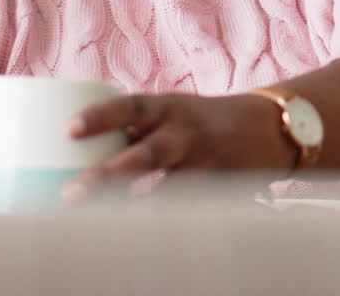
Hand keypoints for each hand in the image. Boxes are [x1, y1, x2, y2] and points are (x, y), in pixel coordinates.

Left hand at [60, 93, 293, 202]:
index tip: (69, 129)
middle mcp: (186, 134)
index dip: (100, 117)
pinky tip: (140, 233)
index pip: (131, 107)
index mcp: (169, 108)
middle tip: (71, 192)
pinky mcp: (220, 190)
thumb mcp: (171, 112)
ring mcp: (205, 164)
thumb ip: (134, 129)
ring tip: (101, 223)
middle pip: (147, 154)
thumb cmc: (203, 120)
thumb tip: (76, 150)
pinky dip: (164, 219)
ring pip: (167, 188)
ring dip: (134, 205)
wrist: (270, 128)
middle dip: (109, 174)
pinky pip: (188, 208)